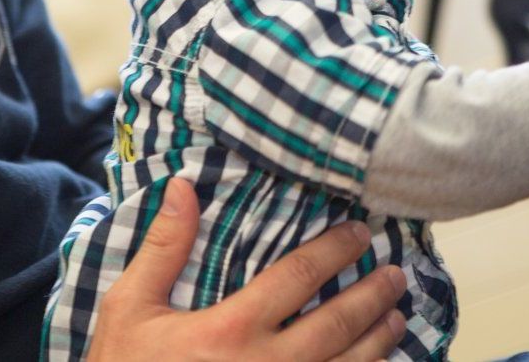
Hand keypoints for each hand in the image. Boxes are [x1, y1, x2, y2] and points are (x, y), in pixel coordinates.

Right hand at [87, 178, 406, 360]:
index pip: (298, 277)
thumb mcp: (130, 307)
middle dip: (373, 296)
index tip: (359, 233)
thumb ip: (163, 248)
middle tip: (396, 274)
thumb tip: (184, 186)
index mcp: (231, 330)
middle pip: (338, 324)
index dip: (335, 250)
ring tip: (398, 317)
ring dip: (379, 342)